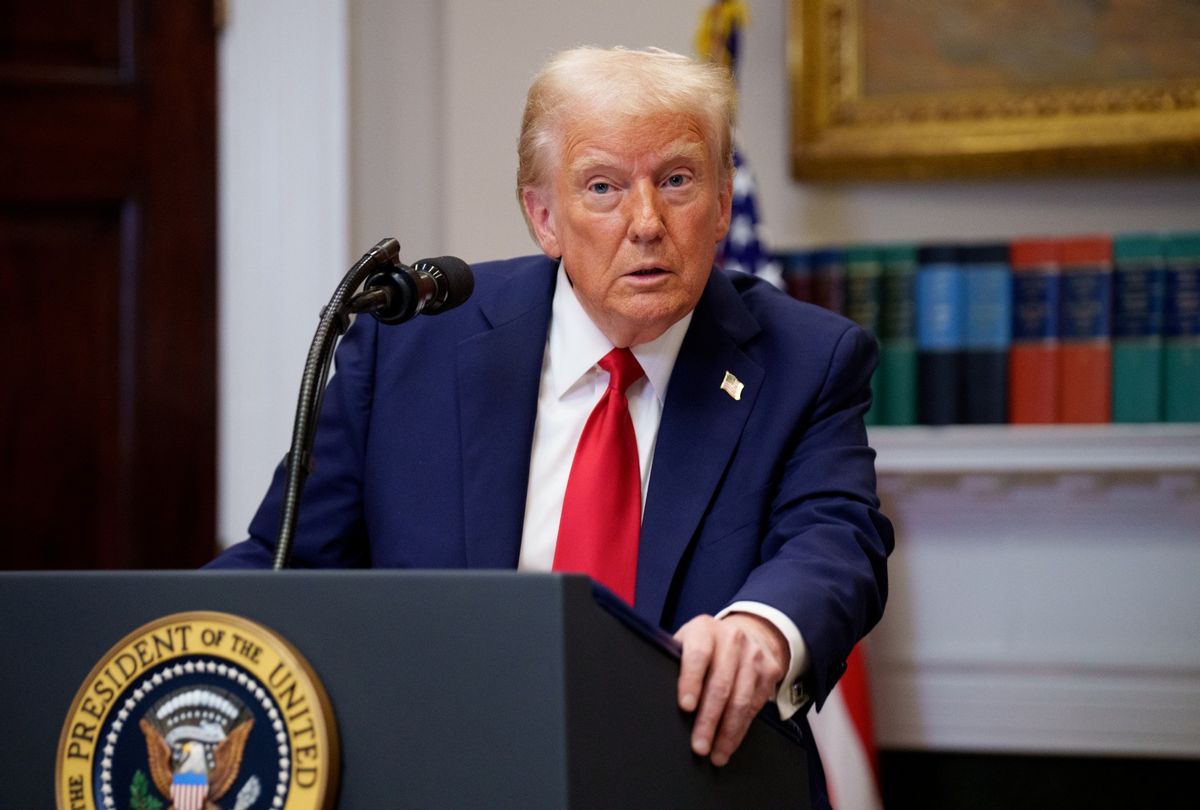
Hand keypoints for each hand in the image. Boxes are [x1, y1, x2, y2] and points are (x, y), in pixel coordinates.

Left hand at [673, 612, 787, 766]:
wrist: (748, 631)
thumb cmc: (706, 645)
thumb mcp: (687, 642)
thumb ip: (676, 662)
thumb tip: (656, 696)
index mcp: (704, 629)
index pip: (697, 655)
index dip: (691, 681)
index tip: (685, 706)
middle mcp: (731, 638)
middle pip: (720, 684)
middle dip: (709, 720)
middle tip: (699, 745)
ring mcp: (753, 654)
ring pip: (741, 700)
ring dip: (727, 732)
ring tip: (716, 754)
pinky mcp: (770, 671)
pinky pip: (755, 706)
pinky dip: (741, 729)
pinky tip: (730, 743)